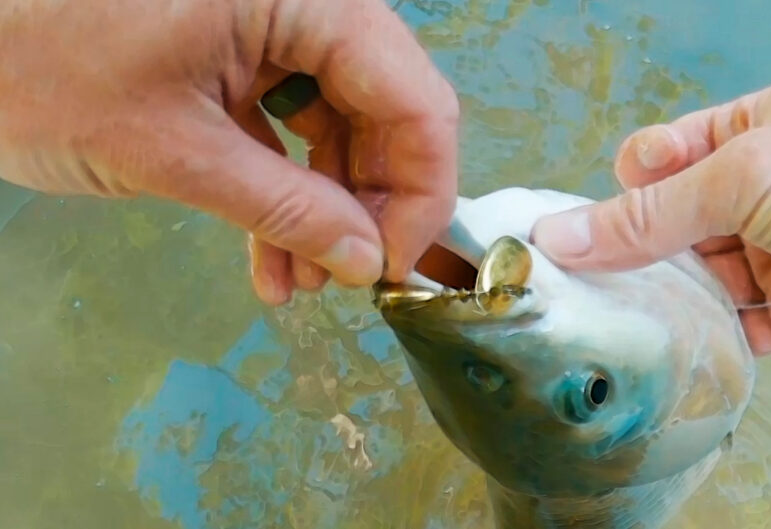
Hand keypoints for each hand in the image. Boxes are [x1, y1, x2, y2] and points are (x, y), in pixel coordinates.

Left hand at [0, 0, 457, 304]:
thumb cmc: (43, 71)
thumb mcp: (175, 153)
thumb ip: (287, 209)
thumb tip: (367, 264)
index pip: (414, 98)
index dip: (420, 191)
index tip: (394, 265)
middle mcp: (303, 6)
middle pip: (385, 112)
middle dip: (369, 206)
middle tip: (348, 279)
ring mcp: (269, 31)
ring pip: (338, 129)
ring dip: (324, 211)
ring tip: (302, 283)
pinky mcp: (236, 60)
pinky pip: (288, 132)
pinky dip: (284, 194)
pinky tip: (272, 261)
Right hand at [532, 79, 770, 372]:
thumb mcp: (744, 172)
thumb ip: (652, 212)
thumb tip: (565, 235)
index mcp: (748, 136)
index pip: (662, 160)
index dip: (619, 188)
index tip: (574, 224)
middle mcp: (758, 196)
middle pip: (670, 225)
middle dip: (627, 251)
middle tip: (572, 282)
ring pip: (693, 282)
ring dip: (656, 300)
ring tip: (602, 320)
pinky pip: (729, 331)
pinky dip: (696, 341)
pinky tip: (659, 348)